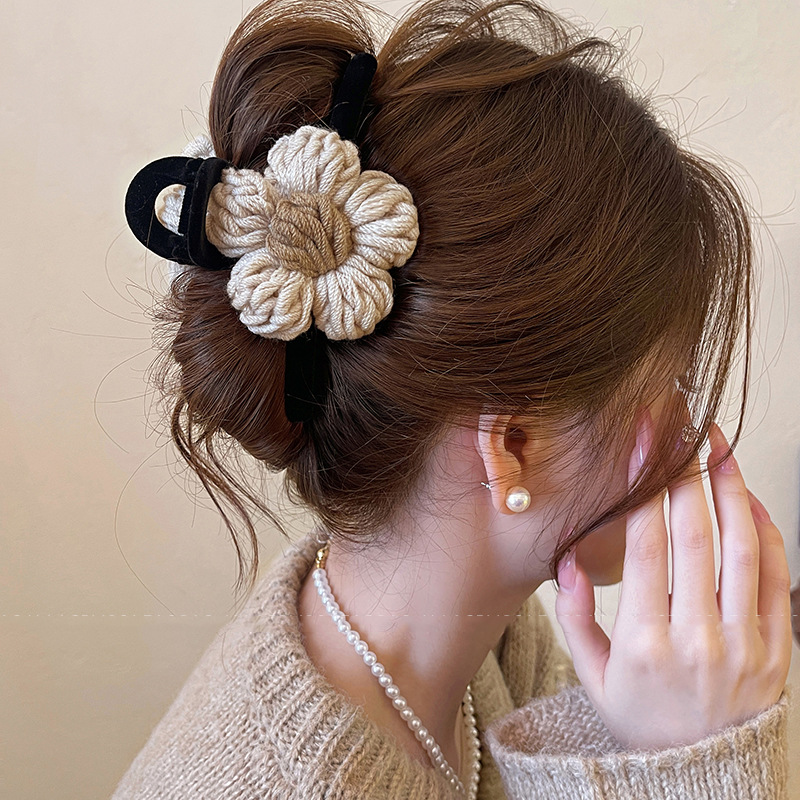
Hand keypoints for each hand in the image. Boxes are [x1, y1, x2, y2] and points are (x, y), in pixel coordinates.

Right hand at [554, 407, 792, 750]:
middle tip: (684, 425)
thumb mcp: (591, 674)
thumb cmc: (641, 720)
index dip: (645, 483)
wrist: (702, 778)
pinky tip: (751, 501)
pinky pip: (778, 578)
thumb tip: (571, 556)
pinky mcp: (779, 650)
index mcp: (645, 641)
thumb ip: (575, 613)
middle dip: (687, 468)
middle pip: (695, 532)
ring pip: (743, 546)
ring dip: (732, 487)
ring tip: (721, 446)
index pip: (645, 542)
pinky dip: (768, 532)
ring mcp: (746, 644)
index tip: (645, 440)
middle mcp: (698, 638)